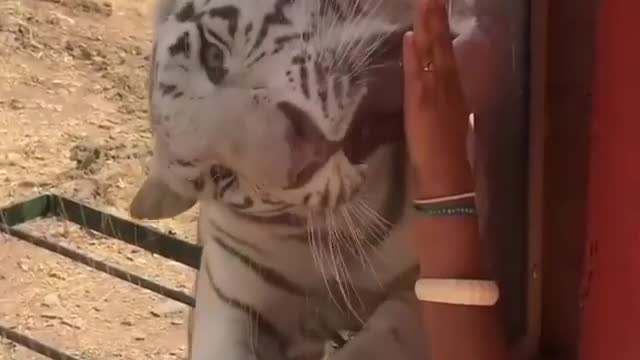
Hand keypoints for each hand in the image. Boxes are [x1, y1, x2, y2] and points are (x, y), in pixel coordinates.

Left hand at [402, 0, 478, 197]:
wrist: (447, 174)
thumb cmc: (448, 151)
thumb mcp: (450, 118)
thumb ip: (444, 95)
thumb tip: (438, 72)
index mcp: (453, 90)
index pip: (446, 53)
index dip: (442, 29)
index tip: (437, 7)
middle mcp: (446, 87)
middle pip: (440, 48)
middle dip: (436, 20)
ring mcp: (434, 93)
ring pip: (431, 55)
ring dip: (428, 28)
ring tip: (426, 3)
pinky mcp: (421, 104)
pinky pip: (418, 74)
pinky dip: (415, 55)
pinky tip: (411, 37)